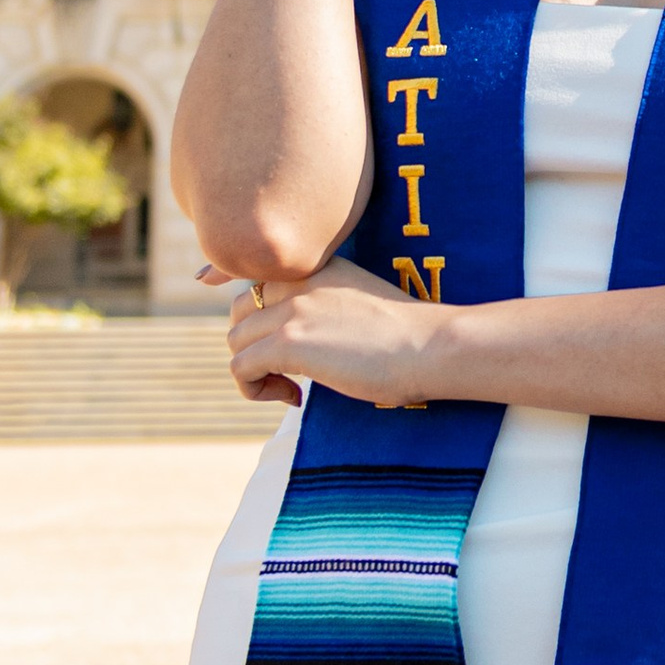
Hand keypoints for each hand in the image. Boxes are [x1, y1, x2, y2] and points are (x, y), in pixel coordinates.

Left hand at [227, 257, 446, 411]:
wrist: (430, 346)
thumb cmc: (410, 336)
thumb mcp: (361, 301)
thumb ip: (327, 306)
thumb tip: (305, 340)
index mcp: (317, 266)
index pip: (256, 276)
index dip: (240, 298)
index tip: (234, 309)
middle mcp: (299, 280)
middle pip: (240, 312)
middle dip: (252, 344)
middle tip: (284, 371)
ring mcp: (292, 310)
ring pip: (235, 341)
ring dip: (254, 371)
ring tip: (292, 388)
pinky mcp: (289, 342)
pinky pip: (240, 367)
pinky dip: (256, 389)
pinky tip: (295, 398)